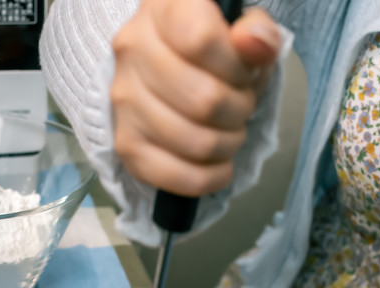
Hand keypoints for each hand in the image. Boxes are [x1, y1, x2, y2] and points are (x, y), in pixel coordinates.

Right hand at [109, 0, 280, 196]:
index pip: (201, 41)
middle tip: (239, 106)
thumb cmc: (212, 53)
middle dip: (238, 110)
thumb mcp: (241, 33)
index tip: (243, 71)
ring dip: (227, 144)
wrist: (168, 73)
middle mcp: (132, 49)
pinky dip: (208, 178)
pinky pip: (176, 176)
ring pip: (195, 142)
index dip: (236, 66)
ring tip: (228, 131)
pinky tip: (216, 164)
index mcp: (162, 9)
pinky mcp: (125, 143)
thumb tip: (256, 44)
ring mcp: (123, 99)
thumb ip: (256, 33)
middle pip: (203, 100)